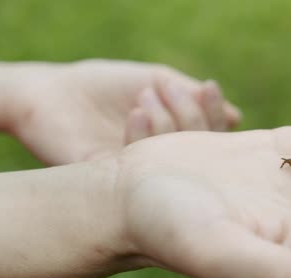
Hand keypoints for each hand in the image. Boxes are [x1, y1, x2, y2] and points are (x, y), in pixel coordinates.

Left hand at [7, 59, 240, 164]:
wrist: (54, 94)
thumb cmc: (106, 84)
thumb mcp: (157, 79)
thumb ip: (192, 97)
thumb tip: (236, 116)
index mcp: (177, 142)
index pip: (208, 138)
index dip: (213, 116)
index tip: (209, 87)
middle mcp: (163, 164)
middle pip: (195, 155)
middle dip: (190, 120)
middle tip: (171, 88)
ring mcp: (140, 176)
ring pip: (170, 164)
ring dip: (166, 127)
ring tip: (147, 96)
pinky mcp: (113, 185)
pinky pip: (138, 173)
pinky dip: (142, 140)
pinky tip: (136, 114)